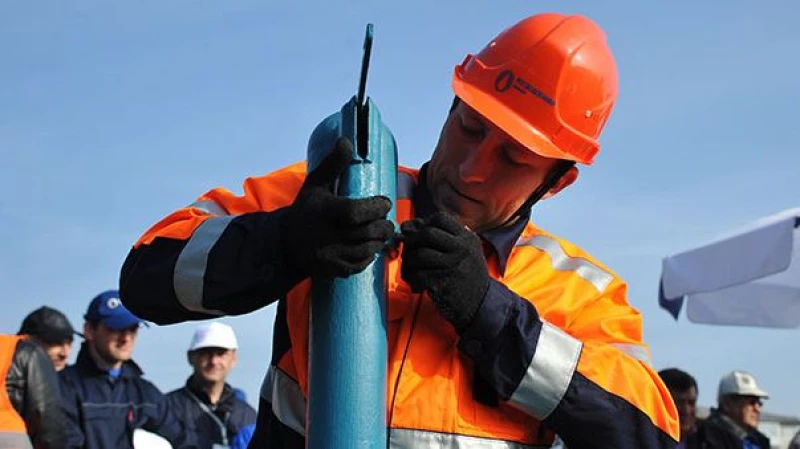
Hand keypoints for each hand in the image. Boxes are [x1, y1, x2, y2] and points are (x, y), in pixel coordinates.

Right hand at [281, 137, 394, 277]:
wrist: (285, 244)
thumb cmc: (305, 210)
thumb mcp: (315, 184)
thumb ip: (333, 164)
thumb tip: (347, 141)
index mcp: (324, 212)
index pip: (357, 212)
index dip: (376, 207)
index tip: (384, 202)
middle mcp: (327, 235)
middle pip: (367, 232)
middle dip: (383, 225)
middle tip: (386, 220)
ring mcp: (330, 255)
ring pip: (367, 250)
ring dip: (379, 241)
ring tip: (381, 233)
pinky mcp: (332, 269)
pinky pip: (359, 265)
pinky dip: (369, 257)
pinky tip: (369, 248)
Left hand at [400, 212, 489, 331]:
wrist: (481, 305)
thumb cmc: (466, 277)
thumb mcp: (463, 252)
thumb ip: (440, 237)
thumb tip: (407, 226)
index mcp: (466, 238)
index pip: (440, 218)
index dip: (423, 224)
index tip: (418, 237)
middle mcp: (462, 249)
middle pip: (427, 233)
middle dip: (411, 242)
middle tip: (408, 253)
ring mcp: (454, 265)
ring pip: (419, 254)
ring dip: (408, 263)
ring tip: (409, 272)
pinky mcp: (445, 283)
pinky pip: (418, 275)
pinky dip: (412, 280)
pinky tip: (416, 285)